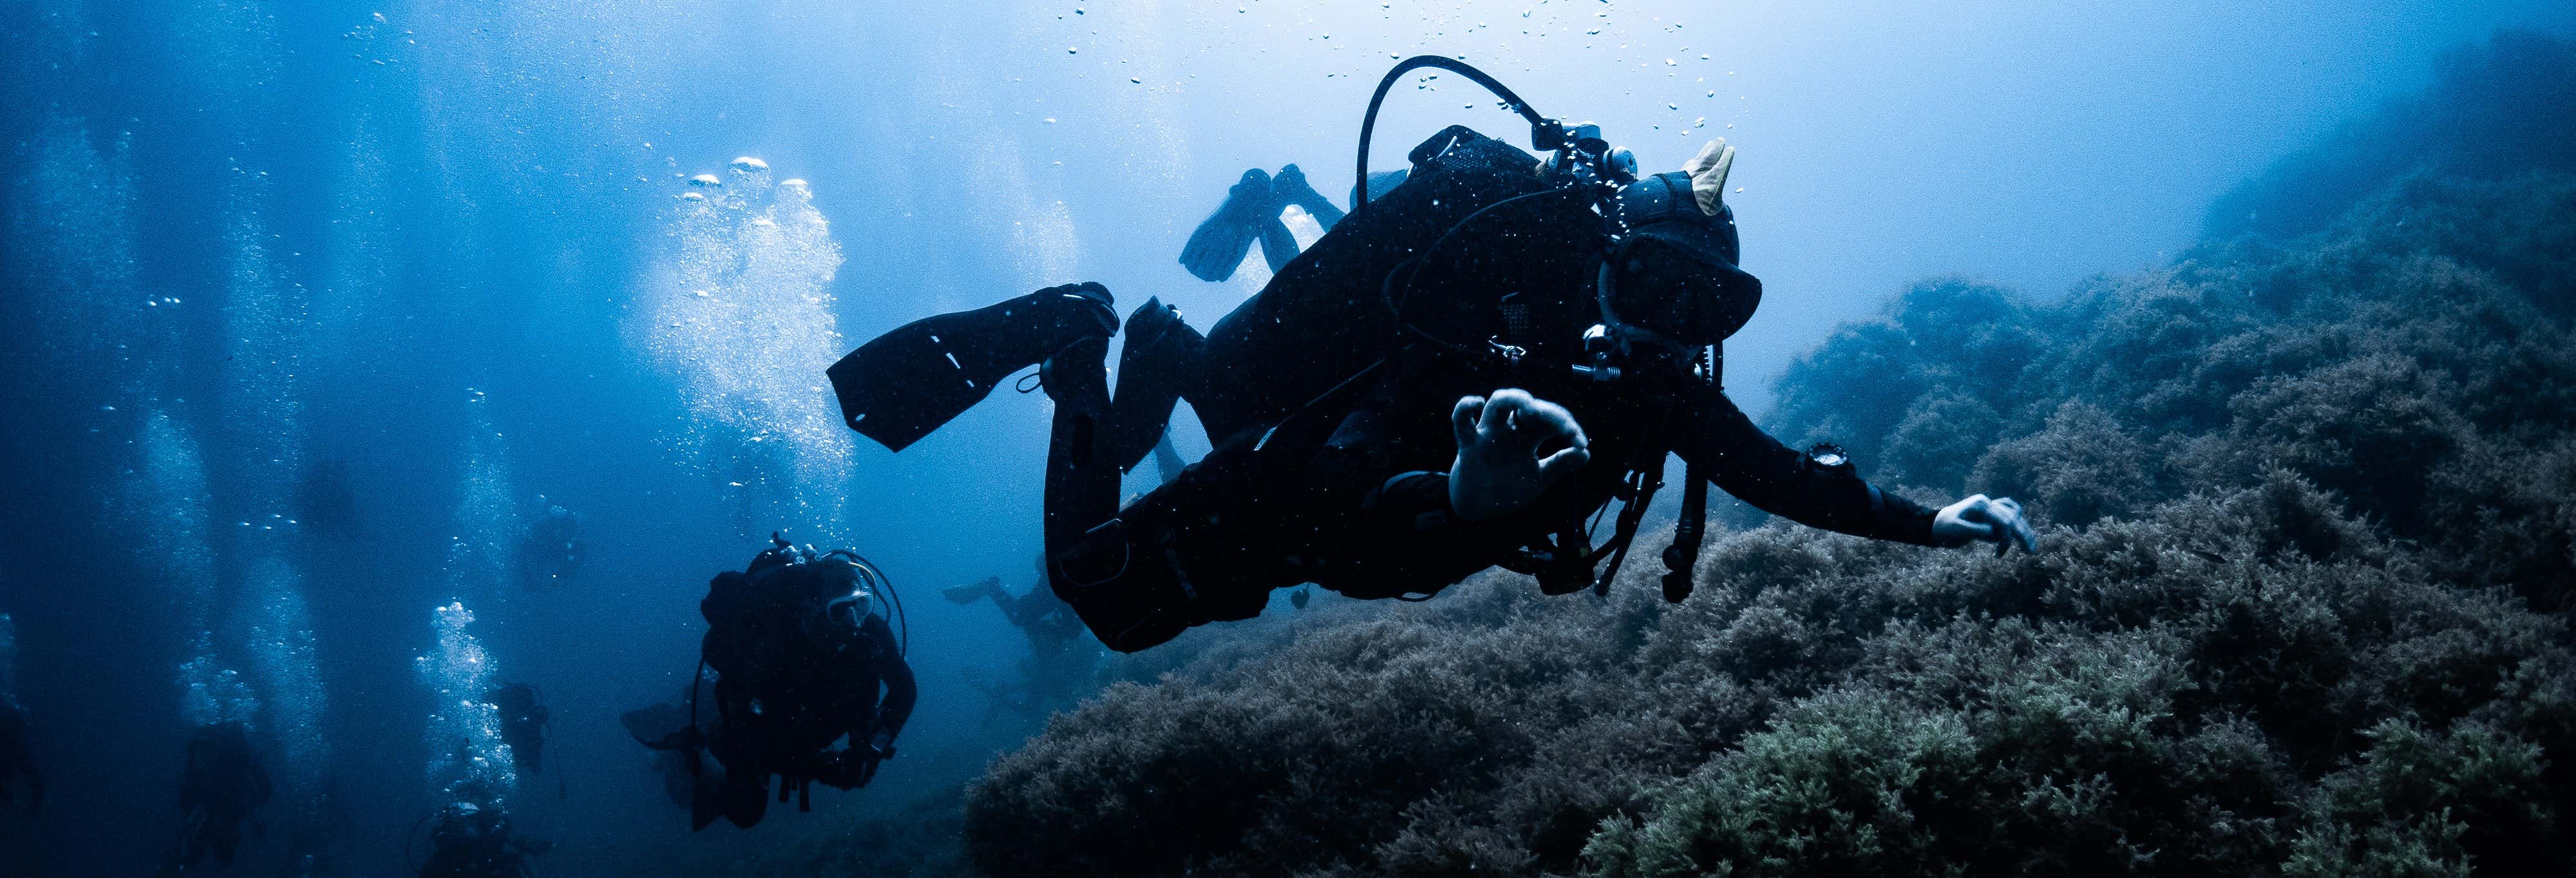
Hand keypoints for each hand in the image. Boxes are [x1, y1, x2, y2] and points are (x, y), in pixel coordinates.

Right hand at [1449, 390, 1591, 521]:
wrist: (1480, 510)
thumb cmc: (1507, 488)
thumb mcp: (1539, 478)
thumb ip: (1560, 465)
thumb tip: (1585, 454)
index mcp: (1528, 436)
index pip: (1549, 421)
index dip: (1568, 427)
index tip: (1581, 444)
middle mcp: (1510, 430)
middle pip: (1527, 406)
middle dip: (1547, 411)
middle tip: (1562, 426)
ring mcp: (1489, 434)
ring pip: (1498, 403)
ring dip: (1514, 399)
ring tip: (1530, 406)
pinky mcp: (1468, 444)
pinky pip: (1461, 421)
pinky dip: (1464, 407)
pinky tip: (1477, 402)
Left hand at [1933, 494, 2037, 555]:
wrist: (1935, 525)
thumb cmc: (1944, 528)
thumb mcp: (1958, 531)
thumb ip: (1977, 531)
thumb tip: (1996, 534)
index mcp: (1981, 505)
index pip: (2003, 520)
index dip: (2007, 537)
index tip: (2000, 553)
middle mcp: (1988, 503)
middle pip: (2013, 517)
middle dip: (2023, 534)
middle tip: (2031, 551)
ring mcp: (1990, 506)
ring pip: (2014, 515)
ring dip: (2021, 531)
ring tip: (2028, 548)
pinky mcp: (1990, 513)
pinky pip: (2009, 514)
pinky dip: (2014, 524)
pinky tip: (2013, 538)